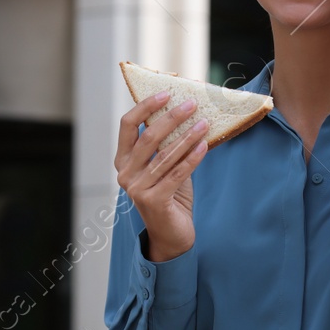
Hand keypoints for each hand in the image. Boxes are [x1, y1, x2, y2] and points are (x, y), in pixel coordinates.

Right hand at [114, 90, 206, 260]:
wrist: (172, 236)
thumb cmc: (170, 196)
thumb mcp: (165, 166)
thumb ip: (167, 145)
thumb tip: (187, 113)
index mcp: (123, 161)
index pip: (127, 126)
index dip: (145, 106)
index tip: (166, 93)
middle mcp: (125, 174)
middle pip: (147, 137)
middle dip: (171, 118)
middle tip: (192, 104)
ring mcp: (137, 189)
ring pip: (165, 155)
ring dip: (187, 136)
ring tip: (205, 123)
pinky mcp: (153, 201)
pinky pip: (177, 173)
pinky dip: (193, 157)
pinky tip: (205, 145)